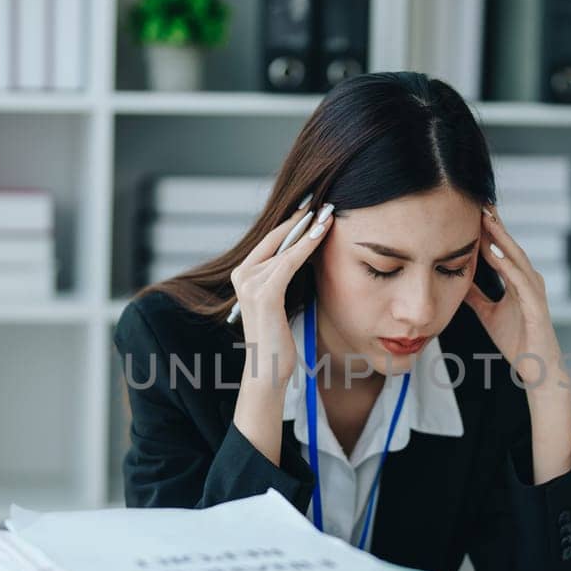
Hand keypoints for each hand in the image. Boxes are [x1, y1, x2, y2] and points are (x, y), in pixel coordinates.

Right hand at [230, 203, 333, 390]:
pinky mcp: (264, 293)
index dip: (291, 222)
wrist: (268, 369)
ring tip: (328, 214)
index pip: (270, 240)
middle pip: (276, 239)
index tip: (312, 207)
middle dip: (301, 220)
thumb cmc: (278, 338)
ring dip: (309, 230)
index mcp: (242, 274)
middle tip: (322, 202)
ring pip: (285, 248)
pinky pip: (290, 261)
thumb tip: (302, 253)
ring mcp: (249, 283)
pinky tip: (321, 233)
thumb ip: (282, 276)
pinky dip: (306, 245)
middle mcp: (241, 274)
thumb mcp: (278, 300)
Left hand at [465, 208, 563, 392]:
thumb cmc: (517, 341)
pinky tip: (494, 254)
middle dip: (496, 225)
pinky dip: (507, 266)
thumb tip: (458, 281)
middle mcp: (529, 281)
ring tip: (486, 221)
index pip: (502, 249)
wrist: (536, 367)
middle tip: (480, 203)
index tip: (473, 211)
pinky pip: (520, 282)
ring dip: (501, 239)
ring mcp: (534, 292)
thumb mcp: (488, 314)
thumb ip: (476, 296)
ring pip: (516, 259)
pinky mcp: (536, 307)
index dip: (489, 230)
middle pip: (510, 247)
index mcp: (518, 281)